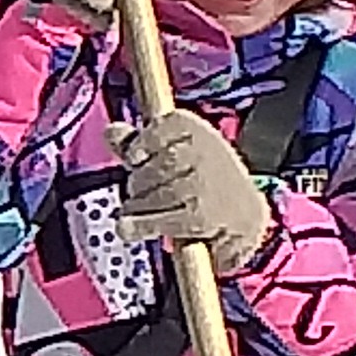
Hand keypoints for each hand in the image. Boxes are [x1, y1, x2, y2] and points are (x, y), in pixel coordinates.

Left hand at [120, 107, 273, 275]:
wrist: (243, 212)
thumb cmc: (199, 175)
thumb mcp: (171, 150)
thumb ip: (138, 141)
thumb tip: (111, 132)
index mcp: (192, 127)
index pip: (154, 133)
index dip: (139, 148)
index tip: (136, 159)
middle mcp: (201, 152)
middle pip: (146, 169)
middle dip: (137, 184)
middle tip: (142, 192)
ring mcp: (202, 184)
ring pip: (149, 196)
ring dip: (137, 207)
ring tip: (140, 210)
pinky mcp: (200, 216)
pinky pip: (158, 220)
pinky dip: (140, 225)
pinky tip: (127, 228)